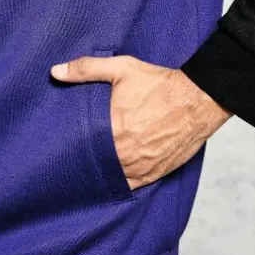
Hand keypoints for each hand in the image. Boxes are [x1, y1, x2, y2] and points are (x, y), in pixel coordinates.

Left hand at [51, 55, 231, 189]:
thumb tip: (56, 72)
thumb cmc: (160, 84)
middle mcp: (124, 152)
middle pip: (94, 163)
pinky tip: (111, 176)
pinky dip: (120, 182)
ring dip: (101, 172)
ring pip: (110, 176)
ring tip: (90, 167)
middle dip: (85, 159)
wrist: (198, 99)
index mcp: (112, 128)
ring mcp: (140, 166)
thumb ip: (86, 69)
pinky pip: (130, 185)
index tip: (61, 144)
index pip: (80, 145)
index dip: (70, 145)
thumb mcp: (122, 68)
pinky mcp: (154, 174)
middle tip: (72, 157)